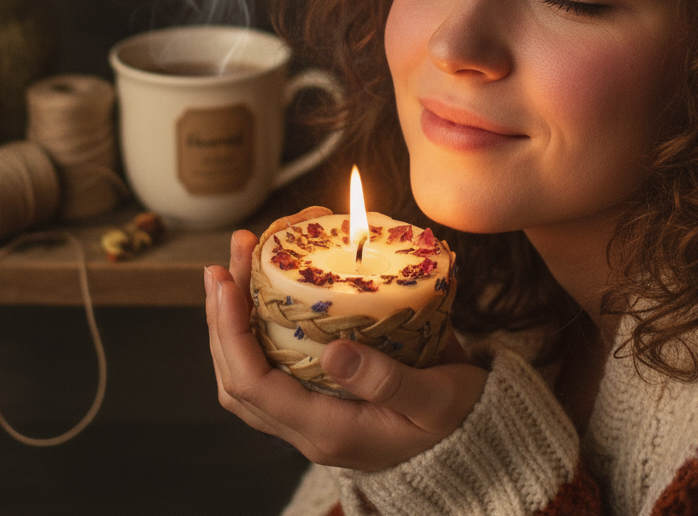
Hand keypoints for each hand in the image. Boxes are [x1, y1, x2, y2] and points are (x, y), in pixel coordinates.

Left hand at [204, 207, 487, 471]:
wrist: (474, 440)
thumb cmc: (459, 419)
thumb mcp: (435, 400)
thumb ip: (387, 381)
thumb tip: (334, 351)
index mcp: (327, 431)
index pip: (252, 384)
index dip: (229, 331)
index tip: (226, 281)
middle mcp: (308, 426)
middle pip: (236, 374)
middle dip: (222, 314)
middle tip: (229, 256)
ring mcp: (311, 412)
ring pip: (247, 369)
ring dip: (233, 317)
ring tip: (239, 262)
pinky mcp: (322, 395)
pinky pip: (271, 362)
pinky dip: (258, 324)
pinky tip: (267, 287)